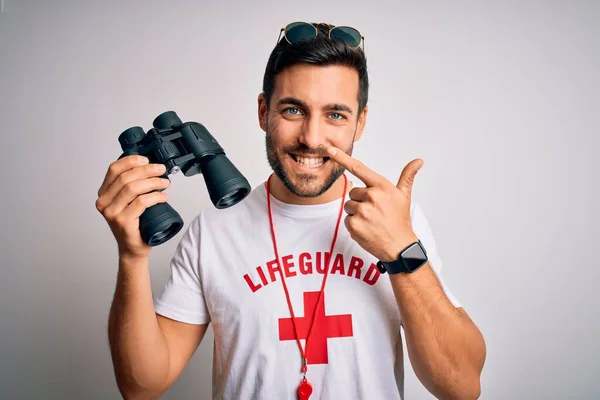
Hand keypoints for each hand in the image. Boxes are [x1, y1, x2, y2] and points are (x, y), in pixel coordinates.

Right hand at [95, 155, 170, 259]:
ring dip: (153, 182)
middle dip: (147, 170)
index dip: (131, 161)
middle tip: (161, 170)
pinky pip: (141, 202)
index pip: (114, 170)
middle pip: (126, 177)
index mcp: (104, 193)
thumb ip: (131, 186)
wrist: (133, 248)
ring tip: (165, 183)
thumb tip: (149, 167)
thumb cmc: (134, 224)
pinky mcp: (122, 221)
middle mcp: (104, 202)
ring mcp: (112, 212)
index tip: (146, 160)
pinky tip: (164, 197)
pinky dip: (155, 197)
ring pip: (133, 188)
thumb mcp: (129, 201)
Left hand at [326, 146, 423, 261]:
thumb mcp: (404, 196)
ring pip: (349, 206)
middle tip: (374, 212)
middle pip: (353, 192)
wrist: (399, 246)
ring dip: (356, 213)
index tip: (330, 149)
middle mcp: (371, 196)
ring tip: (371, 221)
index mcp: (382, 186)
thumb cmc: (400, 220)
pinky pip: (347, 220)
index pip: (358, 168)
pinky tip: (367, 229)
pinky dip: (354, 225)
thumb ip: (407, 177)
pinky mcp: (354, 224)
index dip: (342, 158)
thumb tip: (418, 161)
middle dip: (360, 201)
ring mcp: (362, 211)